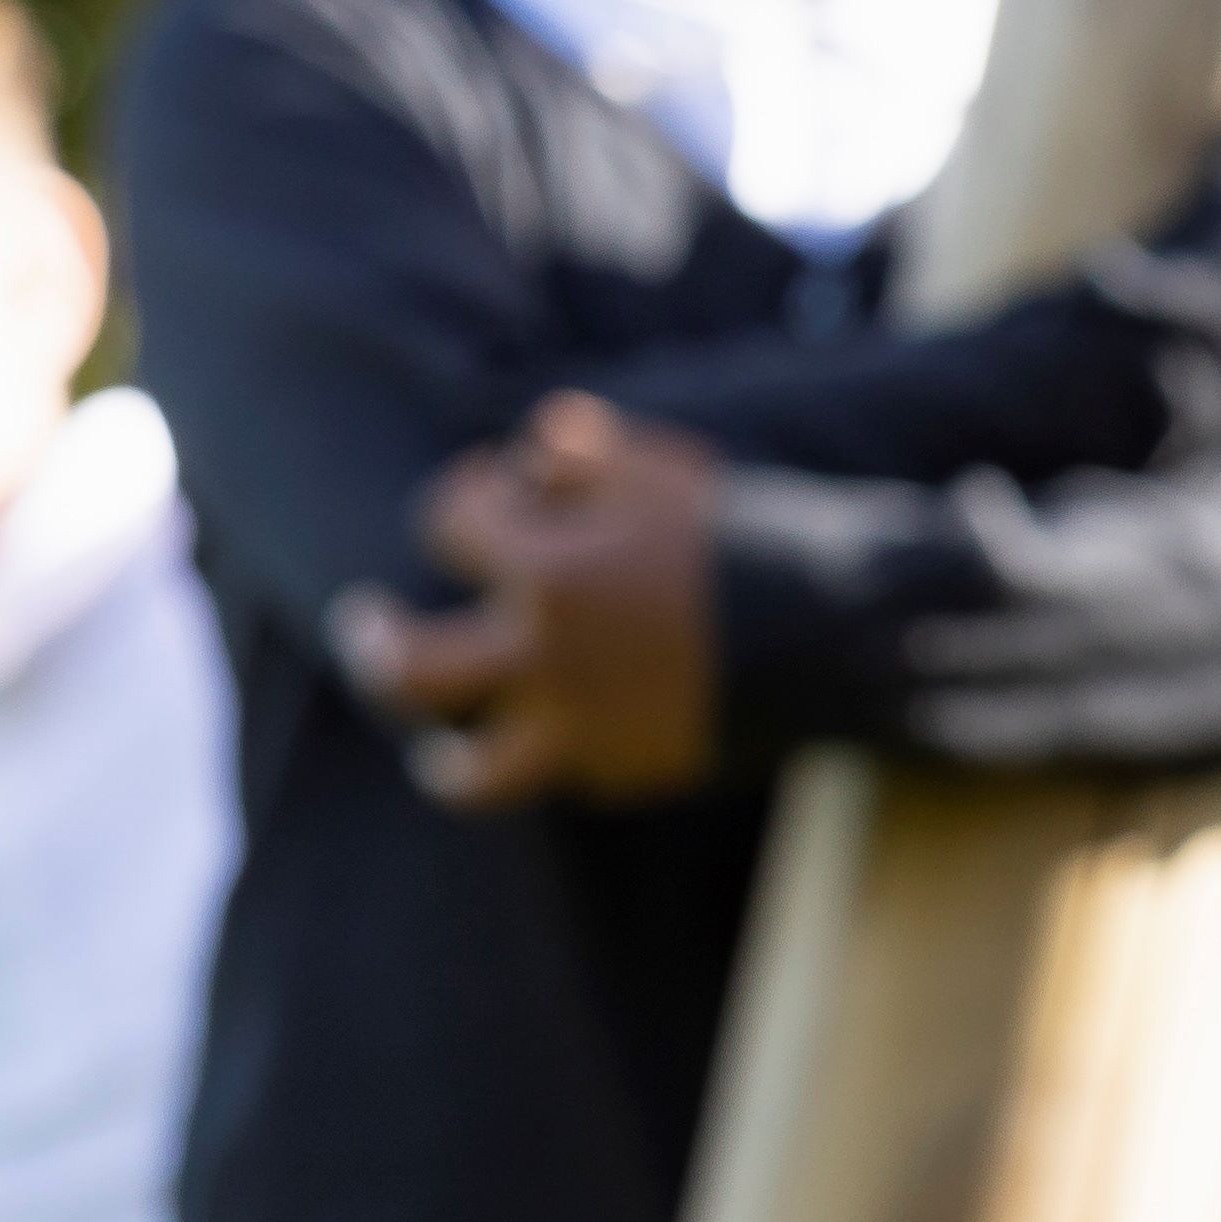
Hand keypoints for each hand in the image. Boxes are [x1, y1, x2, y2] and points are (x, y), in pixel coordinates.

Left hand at [342, 393, 725, 804]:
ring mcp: (580, 728)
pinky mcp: (626, 772)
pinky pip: (565, 774)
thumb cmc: (754, 536)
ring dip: (443, 756)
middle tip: (369, 625)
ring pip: (468, 770)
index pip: (449, 523)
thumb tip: (529, 447)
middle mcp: (541, 659)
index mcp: (546, 569)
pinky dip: (557, 755)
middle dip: (376, 642)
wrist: (851, 631)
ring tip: (438, 746)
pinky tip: (566, 733)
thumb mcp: (669, 471)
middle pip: (407, 669)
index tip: (491, 487)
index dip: (465, 495)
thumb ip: (585, 452)